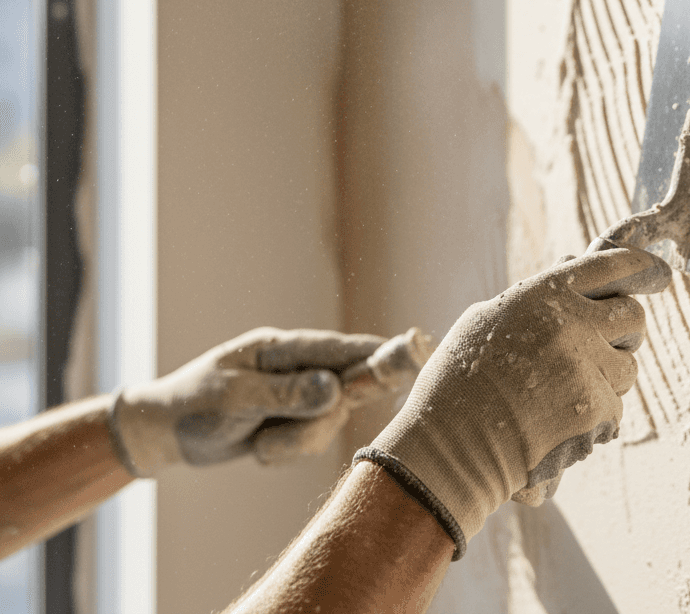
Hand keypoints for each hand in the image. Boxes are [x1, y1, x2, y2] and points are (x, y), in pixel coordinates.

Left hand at [110, 327, 388, 475]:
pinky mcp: (294, 418)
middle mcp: (297, 366)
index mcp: (282, 348)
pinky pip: (313, 438)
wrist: (165, 432)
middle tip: (293, 431)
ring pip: (329, 419)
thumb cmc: (193, 406)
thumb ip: (285, 394)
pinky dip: (289, 451)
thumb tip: (334, 388)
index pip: (340, 347)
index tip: (414, 348)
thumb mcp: (233, 400)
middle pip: (344, 386)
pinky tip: (259, 450)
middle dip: (320, 418)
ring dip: (297, 442)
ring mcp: (297, 392)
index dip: (378, 351)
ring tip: (258, 447)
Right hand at [355, 247, 657, 557]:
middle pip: (632, 316)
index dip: (640, 268)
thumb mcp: (488, 319)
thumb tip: (574, 278)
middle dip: (624, 332)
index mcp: (544, 293)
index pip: (611, 265)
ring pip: (628, 366)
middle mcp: (572, 322)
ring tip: (563, 392)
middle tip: (598, 348)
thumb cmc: (459, 382)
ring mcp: (586, 367)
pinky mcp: (596, 410)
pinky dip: (595, 418)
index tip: (656, 274)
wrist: (450, 445)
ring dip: (607, 378)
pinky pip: (615, 408)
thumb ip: (536, 299)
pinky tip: (557, 421)